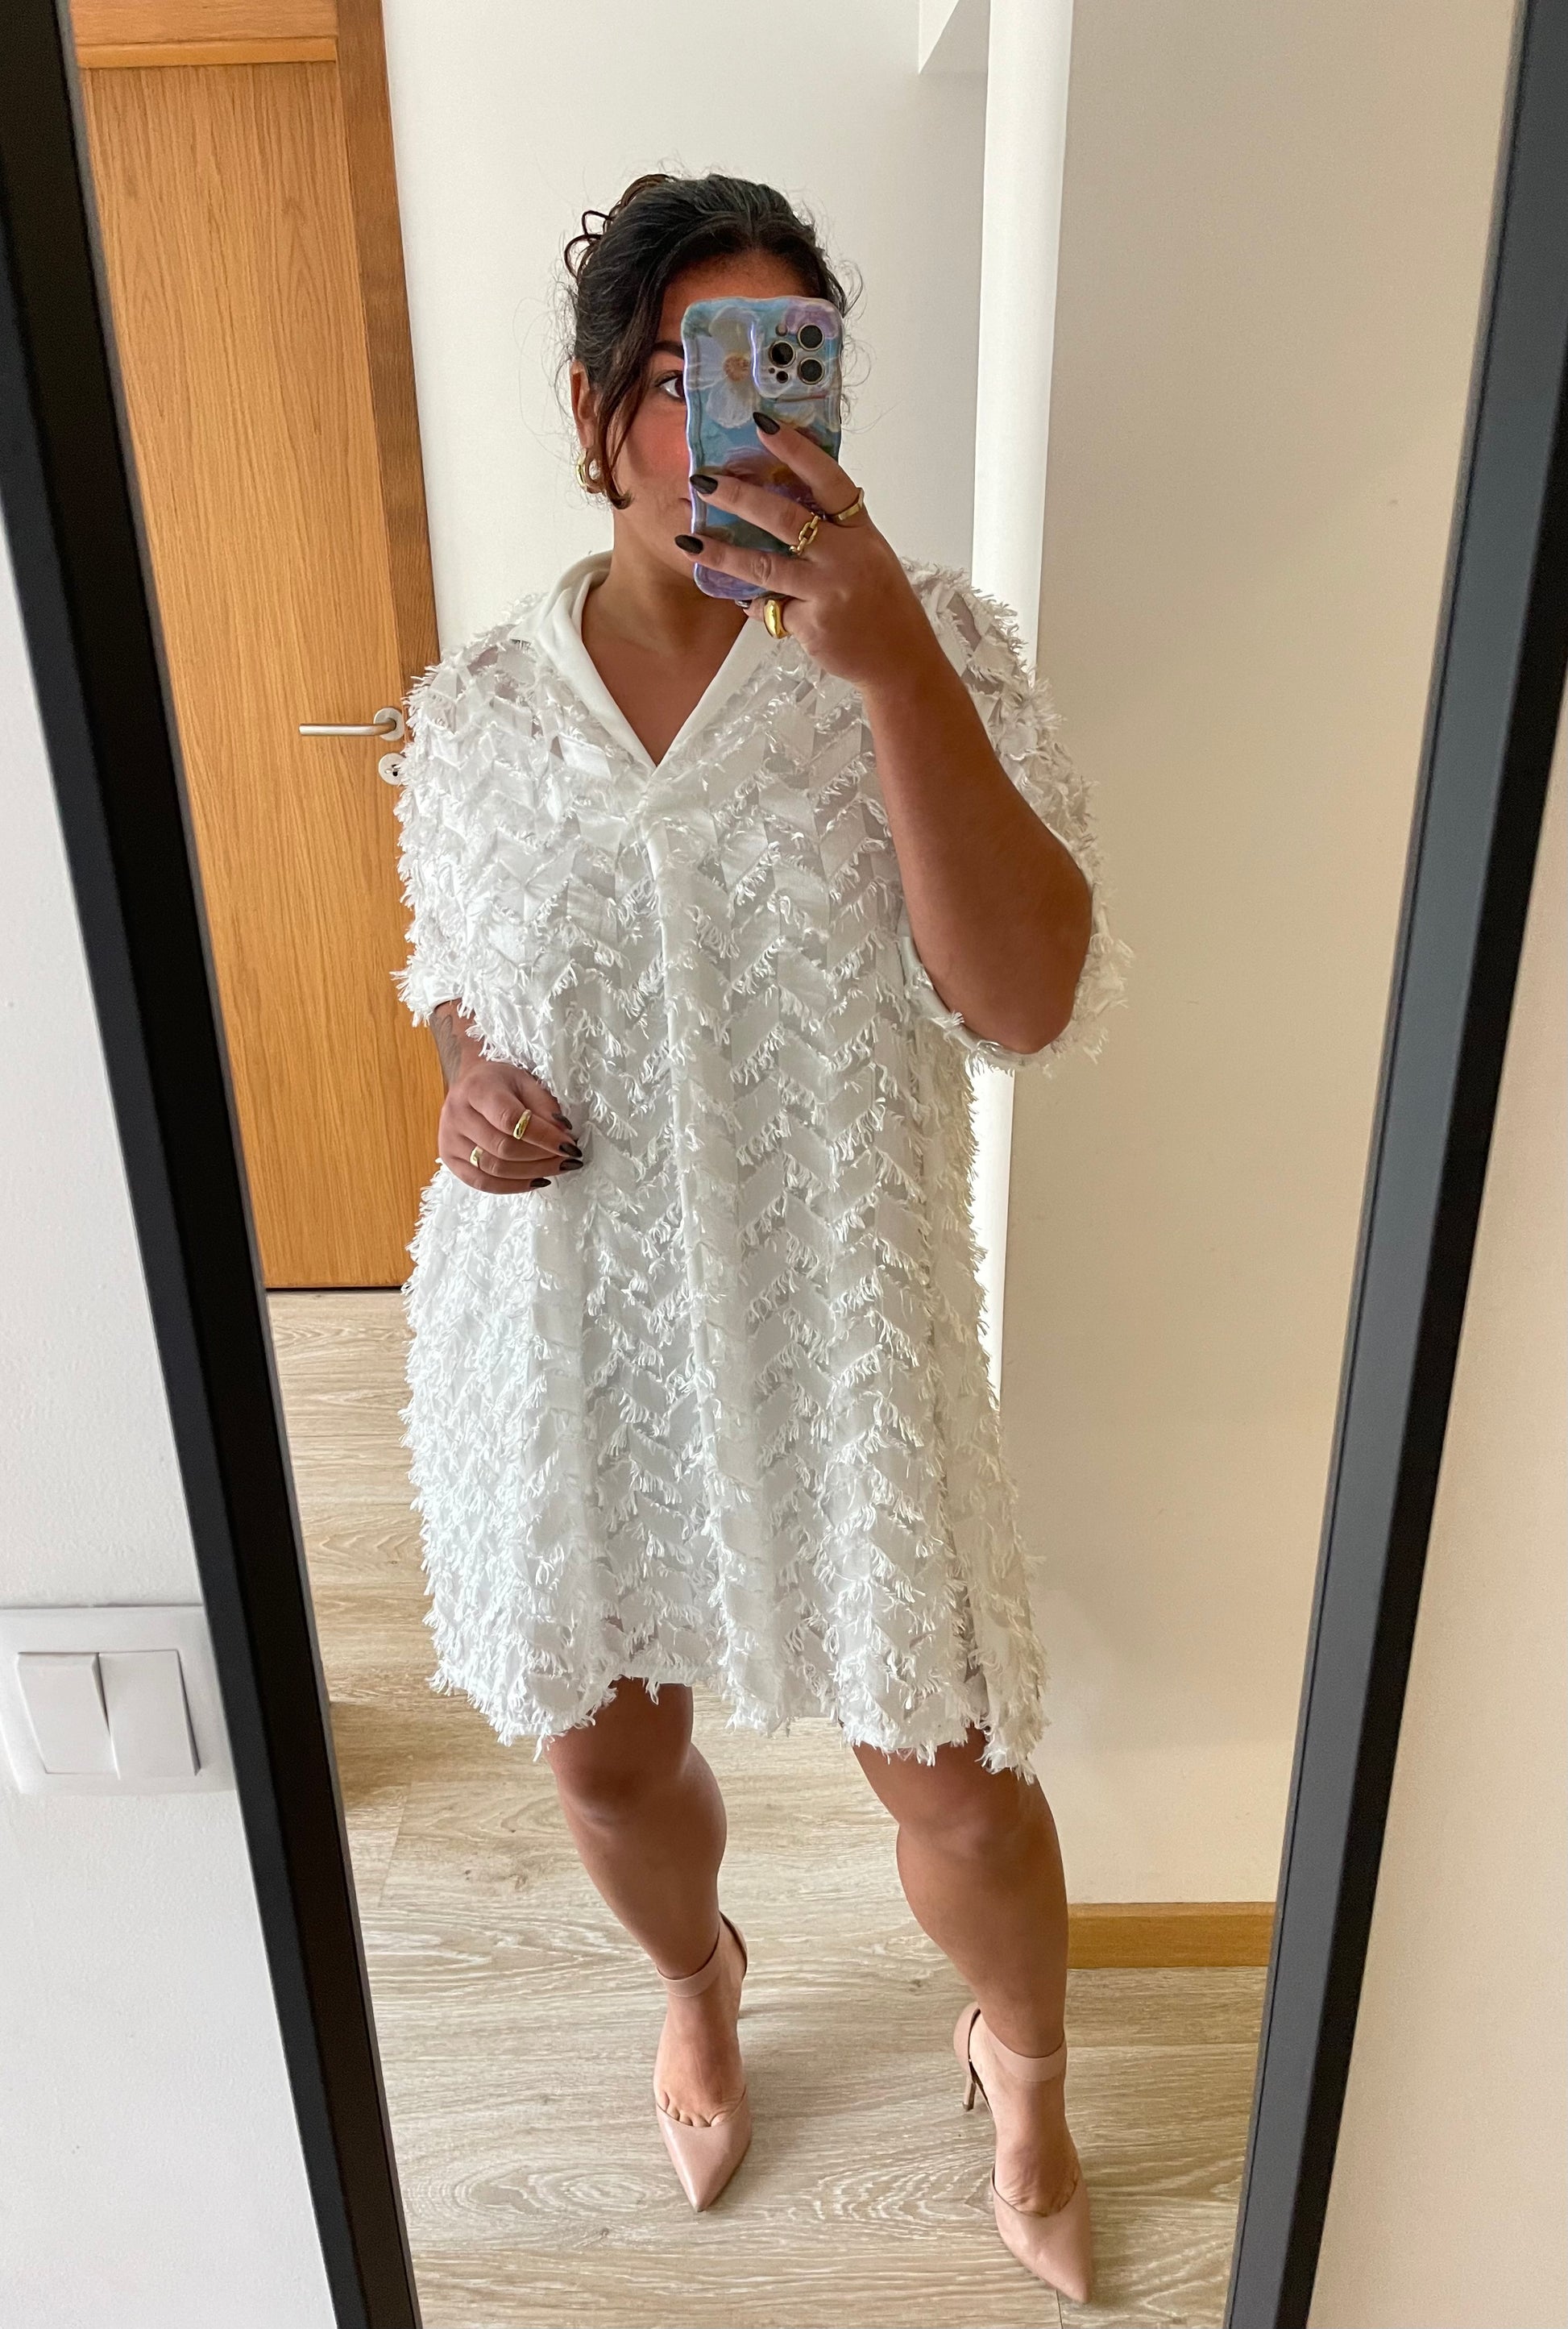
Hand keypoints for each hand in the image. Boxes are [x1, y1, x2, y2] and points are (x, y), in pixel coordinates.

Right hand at [438, 1057, 581, 1194]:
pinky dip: (513, 1186)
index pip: (510, 1119)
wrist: (471, 1084)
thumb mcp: (526, 1081)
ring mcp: (449, 1139)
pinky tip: (536, 1180)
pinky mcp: (449, 1159)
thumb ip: (545, 1106)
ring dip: (532, 1173)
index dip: (543, 1136)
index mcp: (476, 1089)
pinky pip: (482, 1182)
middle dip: (542, 1157)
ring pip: (494, 1169)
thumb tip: (563, 1135)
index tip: (570, 1145)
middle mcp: (457, 1115)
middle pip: (503, 1148)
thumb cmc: (501, 1082)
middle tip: (568, 1158)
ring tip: (557, 1168)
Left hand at [679, 424, 940, 691]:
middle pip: (785, 518)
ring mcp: (827, 591)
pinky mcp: (811, 623)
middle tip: (704, 481)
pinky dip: (754, 604)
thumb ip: (836, 530)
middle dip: (739, 497)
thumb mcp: (868, 555)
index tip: (763, 425)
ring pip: (765, 566)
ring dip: (722, 552)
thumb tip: (790, 499)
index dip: (797, 450)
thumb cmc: (882, 604)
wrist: (900, 660)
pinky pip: (769, 608)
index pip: (828, 479)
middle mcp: (845, 556)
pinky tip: (741, 600)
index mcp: (860, 531)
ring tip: (690, 540)